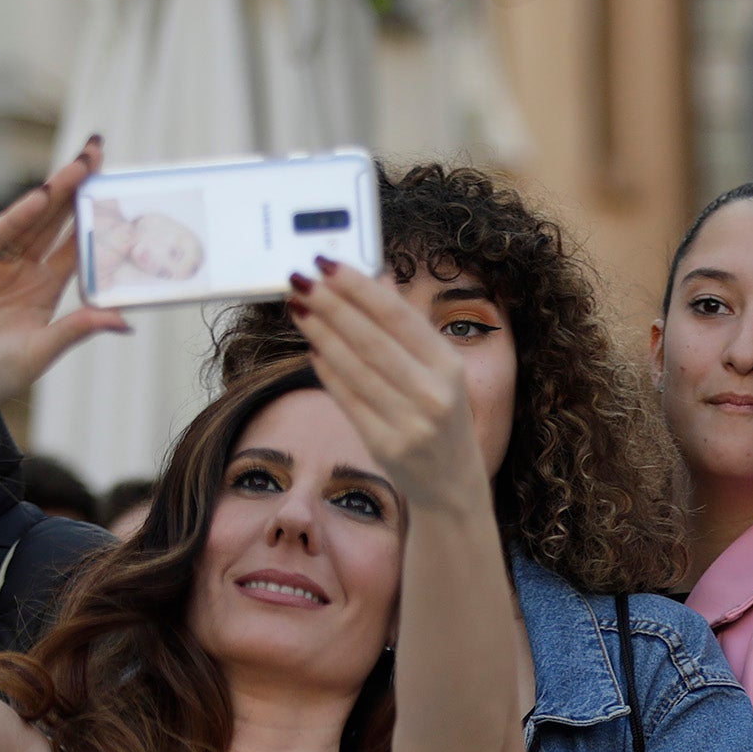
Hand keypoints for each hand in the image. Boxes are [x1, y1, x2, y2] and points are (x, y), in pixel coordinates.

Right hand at [0, 142, 129, 417]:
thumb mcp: (43, 351)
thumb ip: (78, 328)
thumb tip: (124, 320)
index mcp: (43, 290)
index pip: (75, 245)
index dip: (94, 217)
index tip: (117, 189)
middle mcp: (20, 271)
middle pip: (54, 222)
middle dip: (75, 188)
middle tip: (98, 151)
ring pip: (28, 221)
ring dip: (53, 192)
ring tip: (79, 165)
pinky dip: (16, 218)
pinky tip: (40, 198)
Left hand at [284, 258, 484, 509]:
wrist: (454, 486)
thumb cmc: (442, 419)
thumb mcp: (439, 370)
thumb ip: (409, 327)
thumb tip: (378, 280)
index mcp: (449, 365)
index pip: (398, 316)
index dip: (359, 287)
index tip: (328, 265)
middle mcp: (433, 393)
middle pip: (371, 339)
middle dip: (331, 305)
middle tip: (301, 279)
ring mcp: (409, 423)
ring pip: (354, 368)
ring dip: (320, 334)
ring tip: (298, 307)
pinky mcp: (385, 446)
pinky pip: (347, 400)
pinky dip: (327, 371)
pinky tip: (312, 348)